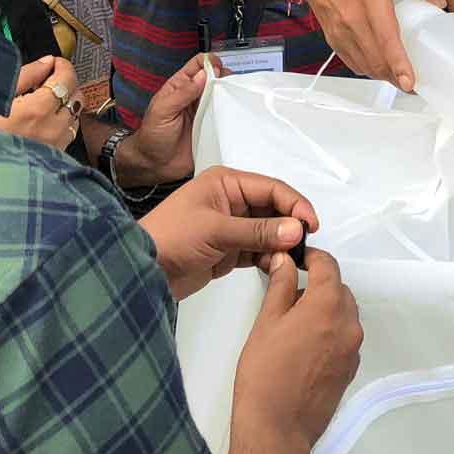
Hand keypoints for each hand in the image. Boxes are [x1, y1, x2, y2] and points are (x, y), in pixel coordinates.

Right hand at [0, 54, 80, 149]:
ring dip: (65, 105)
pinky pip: (68, 135)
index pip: (67, 78)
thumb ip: (25, 75)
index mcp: (38, 109)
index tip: (55, 63)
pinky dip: (62, 124)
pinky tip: (44, 123)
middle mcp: (52, 128)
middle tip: (47, 82)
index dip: (63, 66)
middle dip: (66, 85)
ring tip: (44, 104)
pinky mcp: (53, 158)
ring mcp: (55, 145)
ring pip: (74, 116)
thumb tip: (46, 63)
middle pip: (76, 96)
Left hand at [114, 53, 221, 186]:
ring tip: (234, 100)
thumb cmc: (151, 136)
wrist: (155, 165)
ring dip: (231, 96)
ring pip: (224, 97)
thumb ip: (182, 92)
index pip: (199, 64)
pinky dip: (233, 115)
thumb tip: (202, 75)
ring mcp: (206, 112)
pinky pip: (227, 118)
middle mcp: (196, 97)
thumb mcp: (162, 110)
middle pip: (217, 78)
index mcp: (181, 86)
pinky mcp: (213, 128)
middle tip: (227, 87)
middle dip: (225, 78)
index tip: (218, 69)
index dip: (210, 62)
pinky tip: (236, 116)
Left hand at [138, 165, 316, 298]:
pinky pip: (258, 250)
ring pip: (268, 231)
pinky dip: (268, 257)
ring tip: (290, 259)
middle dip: (289, 226)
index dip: (295, 204)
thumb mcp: (216, 230)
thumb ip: (258, 231)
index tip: (311, 225)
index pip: (272, 188)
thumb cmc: (170, 238)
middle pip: (273, 209)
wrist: (141, 271)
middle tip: (304, 245)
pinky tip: (276, 266)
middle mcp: (231, 200)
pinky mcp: (228, 249)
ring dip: (280, 244)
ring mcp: (230, 226)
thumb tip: (296, 230)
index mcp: (226, 183)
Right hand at [233, 247, 363, 448]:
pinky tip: (304, 346)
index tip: (296, 259)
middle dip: (316, 285)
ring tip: (292, 324)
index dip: (311, 257)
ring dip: (324, 309)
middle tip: (287, 295)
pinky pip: (345, 337)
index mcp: (328, 306)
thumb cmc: (265, 375)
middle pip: (338, 289)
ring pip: (343, 314)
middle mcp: (349, 325)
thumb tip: (285, 261)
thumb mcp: (267, 322)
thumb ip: (281, 286)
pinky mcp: (351, 369)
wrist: (277, 428)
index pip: (328, 265)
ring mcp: (353, 349)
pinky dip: (329, 331)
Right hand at [280, 0, 442, 90]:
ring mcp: (341, 32)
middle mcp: (354, 20)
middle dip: (395, 78)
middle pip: (376, 60)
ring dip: (382, 76)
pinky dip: (367, 69)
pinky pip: (351, 62)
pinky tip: (378, 67)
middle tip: (414, 84)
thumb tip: (439, 1)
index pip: (386, 39)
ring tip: (399, 79)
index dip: (399, 64)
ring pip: (364, 65)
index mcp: (371, 0)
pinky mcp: (332, 38)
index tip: (409, 83)